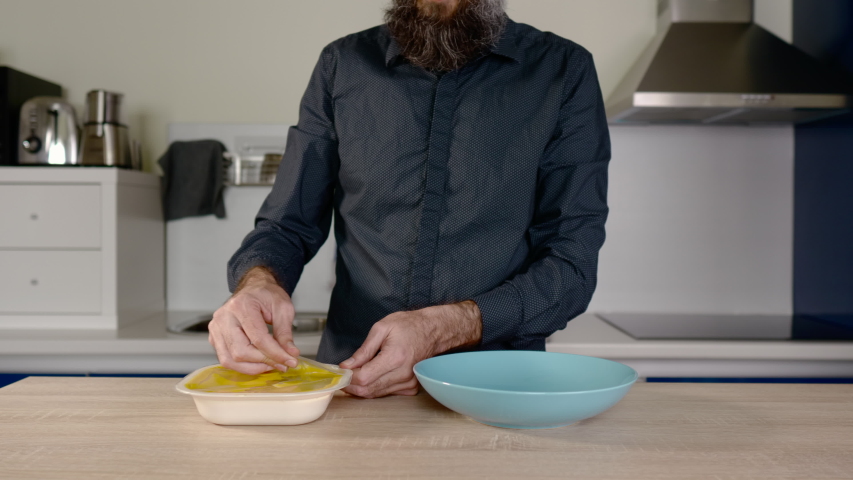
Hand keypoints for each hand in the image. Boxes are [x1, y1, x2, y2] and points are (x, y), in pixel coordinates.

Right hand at [208, 266, 300, 374]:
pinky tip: (258, 362)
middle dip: (264, 362)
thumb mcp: (283, 308)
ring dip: (253, 367)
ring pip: (230, 360)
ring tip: (271, 364)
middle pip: (241, 352)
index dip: (275, 354)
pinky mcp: (214, 337)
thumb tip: (290, 354)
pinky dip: (243, 365)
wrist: (253, 288)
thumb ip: (285, 333)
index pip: (258, 338)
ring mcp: (216, 328)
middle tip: (283, 364)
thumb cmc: (266, 295)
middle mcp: (224, 317)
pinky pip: (226, 359)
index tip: (291, 361)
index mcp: (241, 306)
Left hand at [340, 301, 481, 397]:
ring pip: (376, 394)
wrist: (433, 331)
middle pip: (368, 390)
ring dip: (361, 387)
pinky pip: (386, 393)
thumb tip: (347, 366)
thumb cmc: (409, 326)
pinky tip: (372, 377)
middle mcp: (403, 374)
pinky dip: (375, 388)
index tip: (339, 373)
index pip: (364, 378)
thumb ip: (363, 350)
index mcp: (394, 357)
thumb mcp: (381, 329)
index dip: (347, 378)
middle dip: (351, 385)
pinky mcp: (410, 387)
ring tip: (354, 375)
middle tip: (342, 376)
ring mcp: (408, 383)